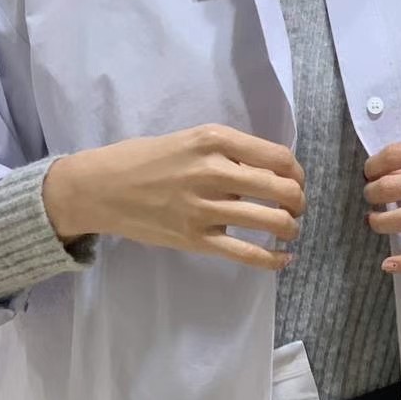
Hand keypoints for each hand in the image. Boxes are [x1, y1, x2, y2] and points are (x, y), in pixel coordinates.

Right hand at [43, 124, 304, 270]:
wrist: (101, 188)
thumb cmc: (145, 160)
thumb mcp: (190, 139)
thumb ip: (228, 153)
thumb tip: (268, 172)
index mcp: (214, 140)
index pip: (278, 157)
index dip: (297, 173)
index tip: (295, 181)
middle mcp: (214, 171)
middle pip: (283, 190)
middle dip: (299, 201)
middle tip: (295, 207)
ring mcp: (205, 208)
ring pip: (272, 222)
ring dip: (290, 228)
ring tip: (288, 230)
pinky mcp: (197, 239)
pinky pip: (248, 254)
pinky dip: (274, 259)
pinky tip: (284, 258)